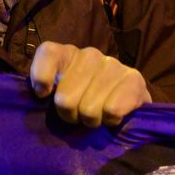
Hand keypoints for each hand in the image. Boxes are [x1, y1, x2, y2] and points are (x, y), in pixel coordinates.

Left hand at [29, 42, 149, 125]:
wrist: (125, 103)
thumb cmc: (83, 100)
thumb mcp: (58, 94)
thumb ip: (45, 89)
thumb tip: (40, 92)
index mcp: (66, 54)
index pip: (48, 53)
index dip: (42, 77)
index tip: (43, 95)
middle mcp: (89, 54)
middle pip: (65, 99)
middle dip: (70, 115)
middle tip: (79, 113)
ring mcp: (112, 64)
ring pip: (89, 109)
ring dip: (92, 120)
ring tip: (98, 114)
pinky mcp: (134, 79)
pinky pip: (112, 110)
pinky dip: (110, 120)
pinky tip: (113, 114)